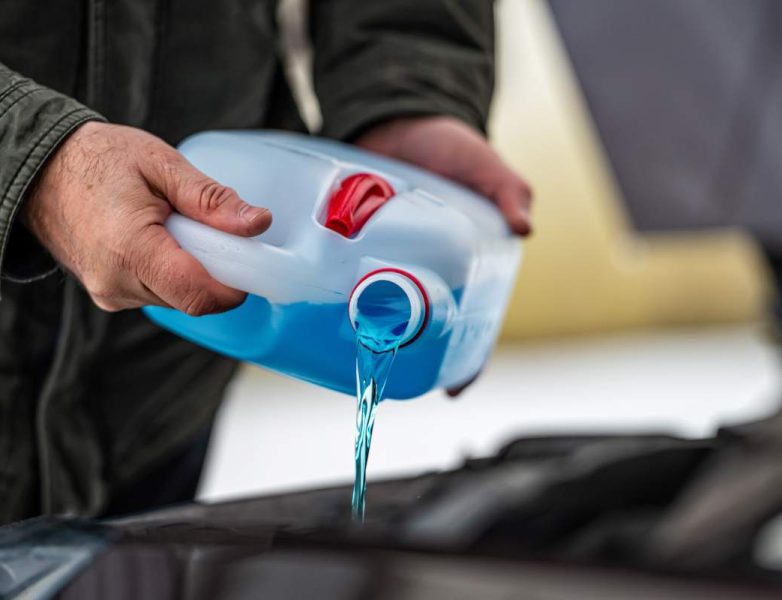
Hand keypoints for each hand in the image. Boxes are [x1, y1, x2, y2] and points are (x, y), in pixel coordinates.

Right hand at [24, 121, 271, 313]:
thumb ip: (211, 199)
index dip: (234, 285)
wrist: (43, 170)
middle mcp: (117, 282)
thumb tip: (258, 223)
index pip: (198, 294)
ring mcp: (111, 294)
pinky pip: (159, 294)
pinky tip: (162, 241)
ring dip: (194, 271)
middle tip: (213, 233)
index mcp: (130, 249)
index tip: (249, 260)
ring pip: (178, 299)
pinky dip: (173, 273)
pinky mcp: (110, 295)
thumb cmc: (99, 160)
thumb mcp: (162, 164)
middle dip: (216, 273)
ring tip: (178, 229)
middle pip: (193, 299)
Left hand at [355, 116, 532, 395]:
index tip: (454, 389)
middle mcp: (424, 271)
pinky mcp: (353, 247)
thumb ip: (508, 188)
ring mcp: (385, 261)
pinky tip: (319, 309)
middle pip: (421, 326)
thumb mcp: (484, 165)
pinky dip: (334, 294)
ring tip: (352, 352)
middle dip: (411, 353)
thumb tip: (524, 226)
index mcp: (464, 265)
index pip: (473, 321)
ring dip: (367, 330)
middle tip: (391, 373)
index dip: (468, 357)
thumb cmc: (451, 147)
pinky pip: (343, 277)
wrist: (398, 118)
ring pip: (377, 308)